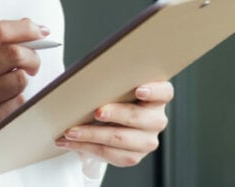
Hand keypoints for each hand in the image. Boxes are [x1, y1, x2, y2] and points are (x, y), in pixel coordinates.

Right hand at [0, 18, 48, 186]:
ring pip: (19, 79)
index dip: (24, 28)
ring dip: (20, 82)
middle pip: (13, 53)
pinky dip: (16, 102)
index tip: (39, 31)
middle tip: (33, 63)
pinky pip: (17, 103)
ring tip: (6, 89)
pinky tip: (0, 106)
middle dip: (32, 57)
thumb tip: (26, 26)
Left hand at [55, 81, 172, 167]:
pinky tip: (71, 142)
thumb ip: (112, 81)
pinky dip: (87, 147)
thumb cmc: (113, 96)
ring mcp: (147, 140)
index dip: (154, 91)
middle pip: (139, 117)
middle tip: (97, 111)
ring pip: (121, 139)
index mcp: (157, 97)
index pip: (164, 92)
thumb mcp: (116, 86)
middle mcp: (156, 119)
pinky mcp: (134, 156)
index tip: (139, 90)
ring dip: (93, 134)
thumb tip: (88, 78)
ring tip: (72, 131)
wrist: (108, 121)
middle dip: (116, 114)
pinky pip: (110, 154)